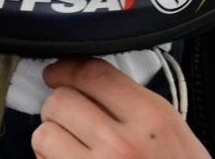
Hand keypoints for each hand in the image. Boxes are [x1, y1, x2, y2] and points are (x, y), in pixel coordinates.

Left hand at [33, 58, 210, 158]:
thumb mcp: (170, 128)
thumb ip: (131, 101)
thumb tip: (85, 79)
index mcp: (150, 120)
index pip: (93, 75)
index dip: (66, 69)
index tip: (57, 72)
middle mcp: (122, 145)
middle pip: (61, 101)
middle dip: (59, 106)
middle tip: (69, 116)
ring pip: (44, 134)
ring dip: (51, 138)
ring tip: (70, 145)